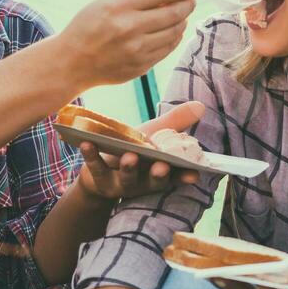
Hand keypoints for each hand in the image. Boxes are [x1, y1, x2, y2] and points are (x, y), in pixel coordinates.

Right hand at [58, 0, 197, 88]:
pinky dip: (174, 36)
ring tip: (181, 13)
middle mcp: (128, 29)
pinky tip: (171, 29)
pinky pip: (168, 48)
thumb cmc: (89, 24)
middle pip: (173, 12)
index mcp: (117, 6)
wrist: (72, 62)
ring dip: (183, 19)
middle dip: (187, 3)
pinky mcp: (141, 66)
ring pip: (174, 32)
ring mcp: (136, 51)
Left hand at [77, 100, 206, 201]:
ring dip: (129, 168)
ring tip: (130, 156)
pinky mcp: (100, 179)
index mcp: (160, 171)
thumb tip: (200, 105)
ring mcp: (122, 183)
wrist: (101, 166)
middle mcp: (144, 181)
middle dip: (158, 174)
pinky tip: (87, 143)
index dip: (185, 175)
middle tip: (162, 166)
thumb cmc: (132, 147)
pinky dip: (92, 156)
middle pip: (153, 181)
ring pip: (127, 179)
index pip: (177, 175)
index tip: (194, 174)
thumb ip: (175, 122)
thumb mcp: (154, 134)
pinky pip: (95, 168)